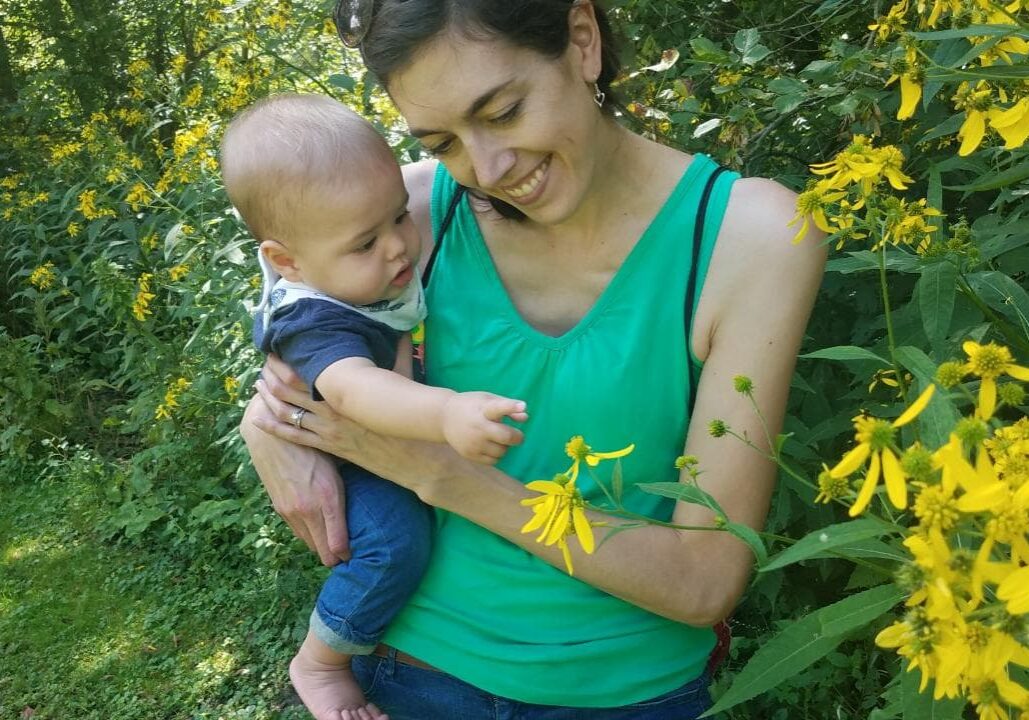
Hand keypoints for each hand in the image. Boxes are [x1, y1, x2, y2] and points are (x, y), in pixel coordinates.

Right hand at [240, 359, 348, 565]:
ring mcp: (291, 511)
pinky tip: (319, 530)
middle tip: (349, 554)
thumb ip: (351, 483)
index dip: (349, 555)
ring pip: (310, 545)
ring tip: (336, 544)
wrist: (273, 436)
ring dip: (322, 547)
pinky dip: (310, 535)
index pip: (338, 545)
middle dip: (337, 557)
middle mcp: (308, 509)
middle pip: (324, 553)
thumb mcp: (338, 462)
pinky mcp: (280, 509)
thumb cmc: (314, 444)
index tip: (358, 553)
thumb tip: (375, 494)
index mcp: (328, 497)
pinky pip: (298, 533)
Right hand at [442, 392, 527, 463]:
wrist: (444, 417)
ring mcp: (473, 442)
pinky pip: (493, 461)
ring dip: (506, 446)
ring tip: (498, 439)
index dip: (511, 407)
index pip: (498, 408)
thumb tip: (525, 417)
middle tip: (518, 436)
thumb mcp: (487, 400)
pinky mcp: (470, 454)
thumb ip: (508, 407)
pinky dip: (497, 455)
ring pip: (502, 451)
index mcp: (483, 409)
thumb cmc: (472, 406)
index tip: (523, 406)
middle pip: (505, 436)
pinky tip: (491, 446)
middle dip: (517, 437)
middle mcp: (477, 426)